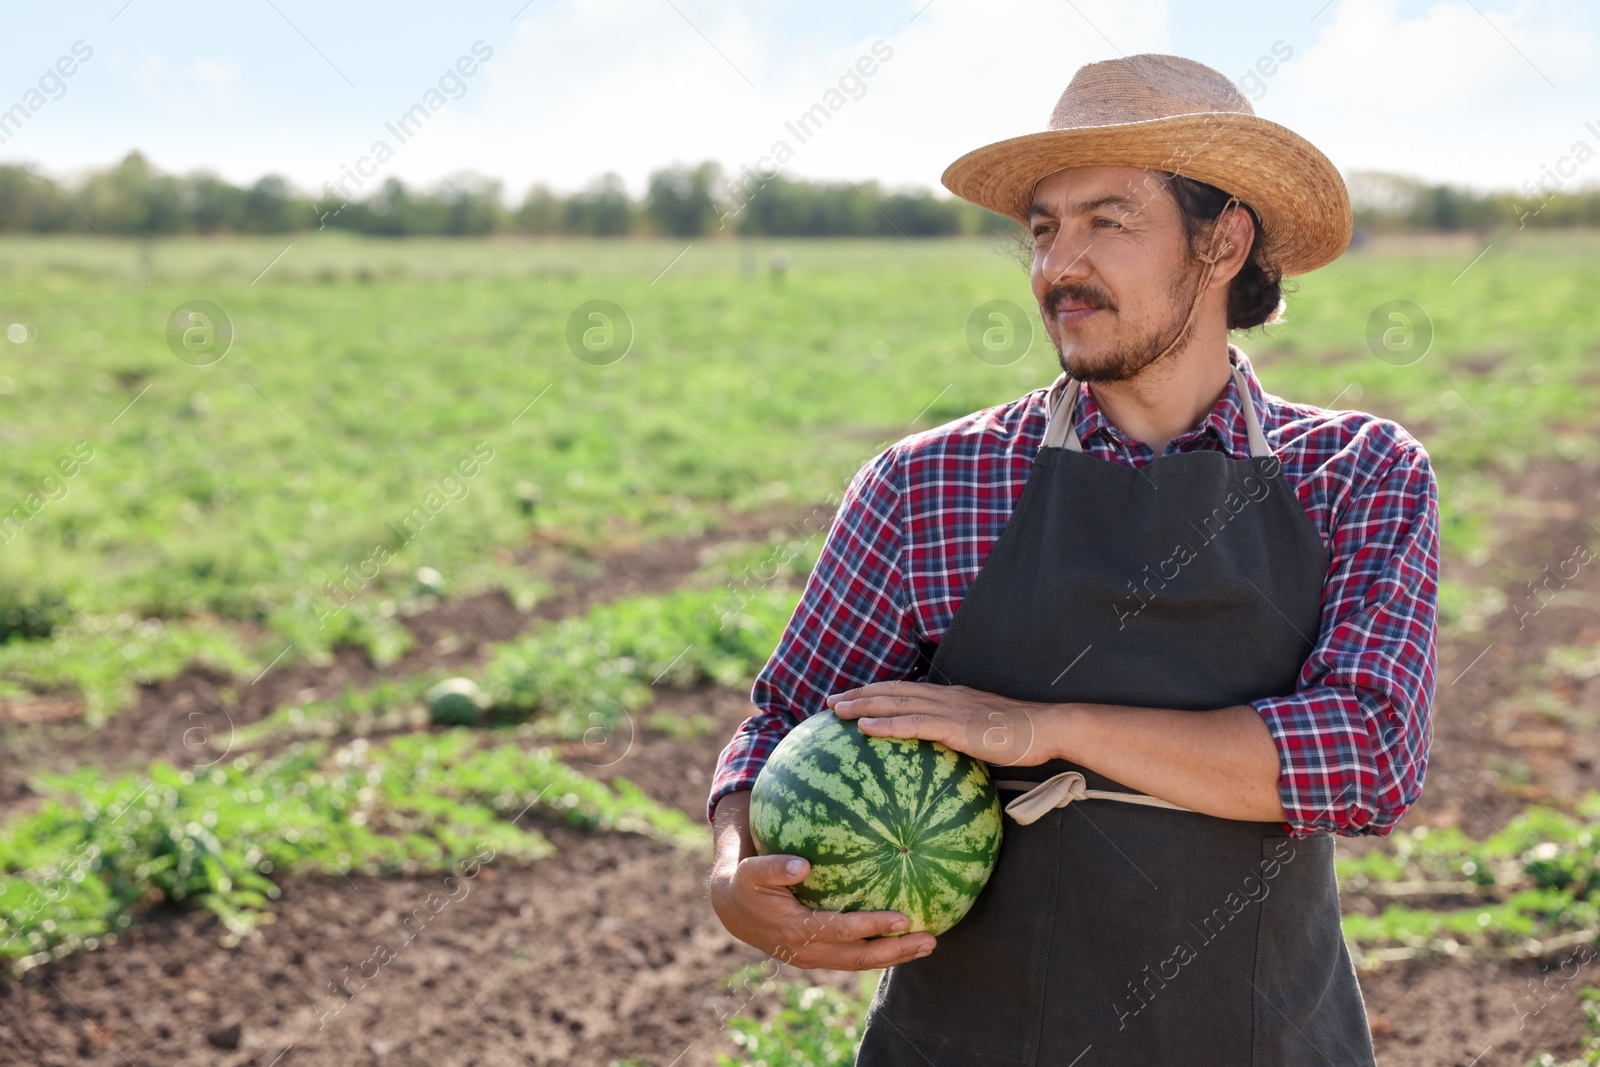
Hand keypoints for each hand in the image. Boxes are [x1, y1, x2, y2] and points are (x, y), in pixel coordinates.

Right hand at [709, 853, 936, 969]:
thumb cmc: (746, 883)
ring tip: (927, 945)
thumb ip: (774, 868)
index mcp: (795, 929)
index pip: (841, 931)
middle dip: (896, 952)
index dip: (872, 927)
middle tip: (930, 939)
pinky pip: (854, 958)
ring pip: (860, 963)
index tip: (903, 918)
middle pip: (859, 957)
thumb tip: (804, 864)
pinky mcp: (820, 956)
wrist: (733, 911)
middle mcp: (808, 951)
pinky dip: (880, 953)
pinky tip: (903, 942)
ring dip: (895, 956)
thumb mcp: (751, 871)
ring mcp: (815, 958)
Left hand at [826, 679, 1057, 766]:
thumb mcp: (987, 734)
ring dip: (863, 705)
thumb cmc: (1022, 736)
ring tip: (836, 710)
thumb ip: (964, 738)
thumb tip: (947, 755)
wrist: (1047, 728)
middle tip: (832, 701)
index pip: (907, 690)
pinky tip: (865, 728)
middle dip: (860, 694)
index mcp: (952, 698)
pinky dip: (887, 724)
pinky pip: (914, 724)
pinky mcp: (956, 726)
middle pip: (894, 690)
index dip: (878, 692)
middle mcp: (946, 697)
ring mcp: (950, 709)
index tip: (854, 698)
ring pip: (897, 701)